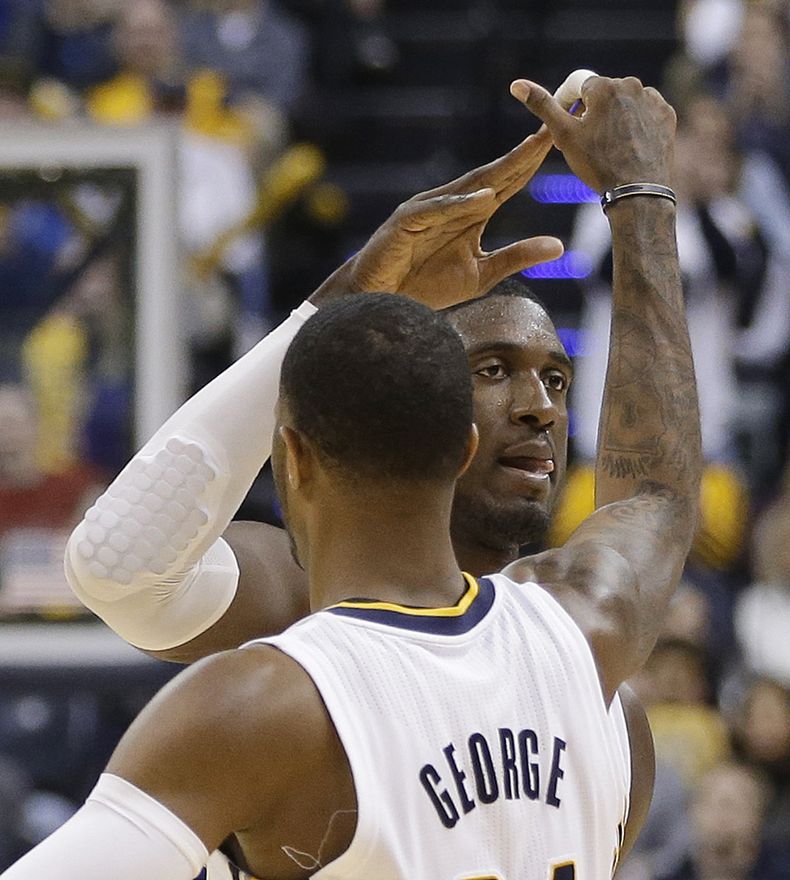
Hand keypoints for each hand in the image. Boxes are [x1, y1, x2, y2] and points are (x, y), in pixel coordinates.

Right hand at [312, 130, 562, 309]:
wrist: (381, 300)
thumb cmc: (426, 286)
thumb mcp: (482, 275)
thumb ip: (517, 257)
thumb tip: (560, 246)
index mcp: (470, 212)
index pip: (508, 182)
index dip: (532, 162)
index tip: (559, 141)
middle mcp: (451, 203)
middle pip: (493, 174)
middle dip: (523, 152)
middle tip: (552, 128)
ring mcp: (428, 209)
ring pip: (469, 186)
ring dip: (499, 169)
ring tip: (529, 152)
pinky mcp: (406, 222)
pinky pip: (437, 211)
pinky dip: (460, 204)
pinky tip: (486, 198)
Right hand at [510, 76, 675, 193]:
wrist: (638, 193)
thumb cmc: (597, 165)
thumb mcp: (564, 136)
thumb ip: (543, 106)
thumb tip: (516, 84)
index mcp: (604, 86)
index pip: (577, 86)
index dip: (566, 105)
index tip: (564, 129)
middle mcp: (631, 85)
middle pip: (601, 94)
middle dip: (589, 113)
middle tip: (583, 144)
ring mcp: (652, 99)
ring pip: (623, 103)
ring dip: (612, 118)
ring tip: (606, 148)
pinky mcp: (666, 115)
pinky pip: (644, 113)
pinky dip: (634, 124)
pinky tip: (627, 146)